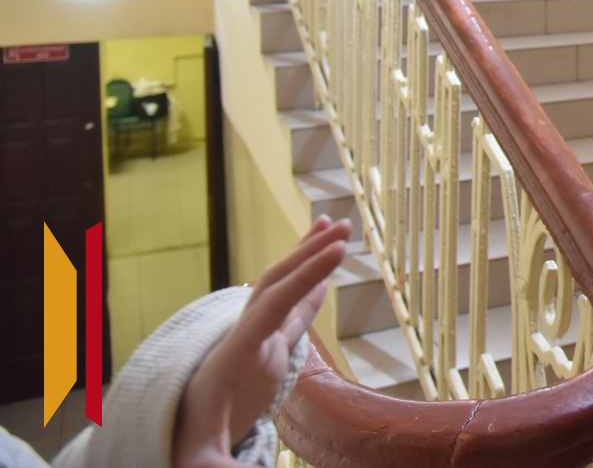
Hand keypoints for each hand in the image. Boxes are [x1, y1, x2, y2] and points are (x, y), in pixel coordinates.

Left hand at [171, 215, 350, 466]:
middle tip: (344, 226)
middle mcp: (242, 338)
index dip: (305, 277)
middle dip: (308, 253)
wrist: (170, 439)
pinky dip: (308, 285)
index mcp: (232, 355)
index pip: (272, 305)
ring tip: (333, 226)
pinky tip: (325, 271)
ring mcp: (253, 341)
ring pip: (281, 287)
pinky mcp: (263, 351)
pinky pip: (289, 309)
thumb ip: (217, 466)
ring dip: (307, 256)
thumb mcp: (199, 458)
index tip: (339, 251)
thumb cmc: (184, 444)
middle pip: (276, 283)